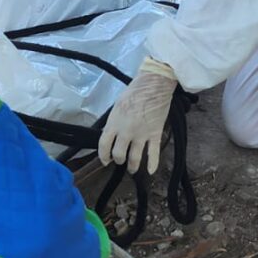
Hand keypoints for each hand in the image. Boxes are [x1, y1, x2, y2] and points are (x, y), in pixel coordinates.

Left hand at [98, 57, 176, 173]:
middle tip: (120, 161)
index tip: (105, 160)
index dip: (103, 156)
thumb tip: (111, 134)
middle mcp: (126, 132)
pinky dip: (152, 164)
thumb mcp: (116, 106)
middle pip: (118, 155)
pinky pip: (154, 153)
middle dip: (118, 160)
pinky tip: (150, 171)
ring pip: (135, 158)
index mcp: (114, 123)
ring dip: (132, 166)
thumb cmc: (134, 92)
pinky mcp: (155, 134)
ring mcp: (141, 135)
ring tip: (132, 169)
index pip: (104, 146)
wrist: (154, 85)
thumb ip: (113, 122)